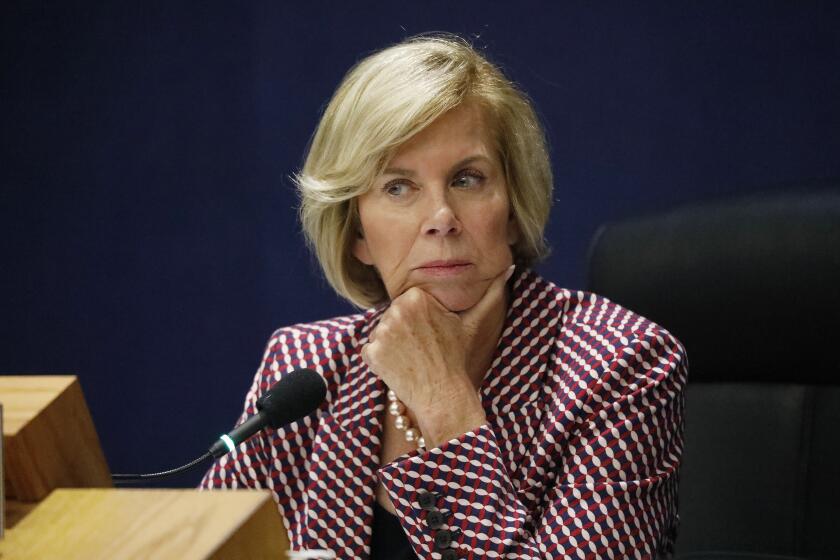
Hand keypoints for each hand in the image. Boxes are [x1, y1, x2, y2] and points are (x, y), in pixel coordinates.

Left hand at [361, 265, 513, 446]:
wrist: (442, 394)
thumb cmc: (457, 358)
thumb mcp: (474, 322)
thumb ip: (491, 293)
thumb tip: (509, 268)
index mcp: (417, 297)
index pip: (408, 303)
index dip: (418, 320)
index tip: (430, 335)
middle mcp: (396, 310)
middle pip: (392, 316)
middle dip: (403, 330)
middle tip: (422, 348)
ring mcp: (381, 332)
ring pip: (381, 333)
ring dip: (391, 345)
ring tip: (412, 358)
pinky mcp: (371, 352)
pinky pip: (370, 350)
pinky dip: (380, 360)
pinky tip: (399, 367)